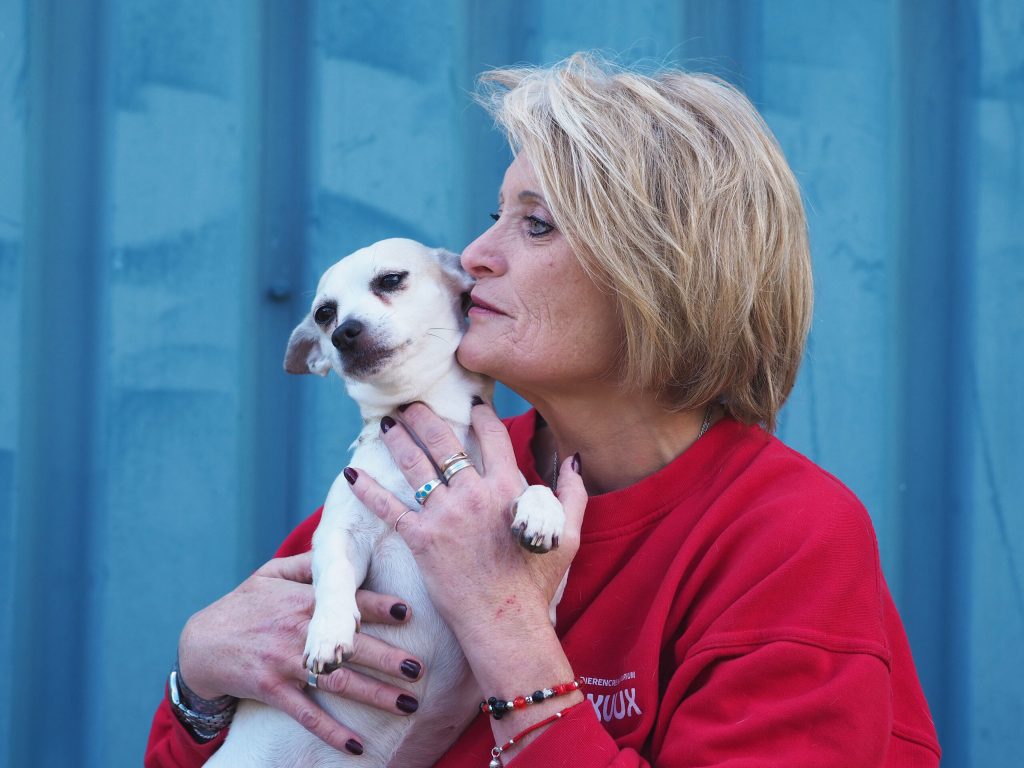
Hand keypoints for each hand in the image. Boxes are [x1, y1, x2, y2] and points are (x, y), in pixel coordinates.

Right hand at [176, 551, 423, 752]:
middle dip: (389, 658)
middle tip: (420, 668)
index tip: (409, 612)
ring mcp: (285, 663)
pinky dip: (332, 732)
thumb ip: (308, 564)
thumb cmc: (242, 605)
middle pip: (352, 646)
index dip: (379, 606)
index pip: (349, 602)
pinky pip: (306, 715)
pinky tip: (357, 746)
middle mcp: (299, 631)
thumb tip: (339, 549)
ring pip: (338, 682)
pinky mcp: (272, 690)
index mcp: (304, 600)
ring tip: (408, 704)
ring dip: (376, 695)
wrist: (200, 643)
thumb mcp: (271, 574)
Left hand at [345, 401, 586, 641]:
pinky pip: (389, 508)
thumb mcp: (568, 534)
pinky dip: (369, 490)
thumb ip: (571, 493)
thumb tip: (572, 458)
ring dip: (398, 439)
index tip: (470, 402)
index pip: (492, 437)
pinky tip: (352, 474)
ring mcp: (445, 515)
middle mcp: (473, 493)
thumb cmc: (537, 582)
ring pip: (415, 465)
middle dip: (425, 416)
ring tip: (387, 423)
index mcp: (508, 488)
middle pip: (445, 441)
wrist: (505, 621)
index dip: (481, 415)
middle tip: (412, 403)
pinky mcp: (421, 539)